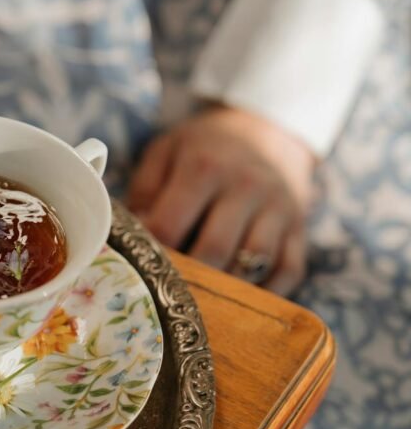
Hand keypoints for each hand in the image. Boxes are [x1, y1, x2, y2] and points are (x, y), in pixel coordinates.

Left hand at [127, 105, 315, 294]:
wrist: (266, 129)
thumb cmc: (203, 148)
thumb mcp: (165, 152)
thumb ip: (143, 192)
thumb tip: (129, 238)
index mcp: (205, 168)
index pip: (170, 227)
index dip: (149, 252)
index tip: (136, 265)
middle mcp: (247, 188)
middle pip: (213, 251)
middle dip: (186, 278)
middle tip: (164, 293)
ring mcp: (279, 209)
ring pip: (253, 266)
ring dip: (225, 289)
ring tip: (199, 299)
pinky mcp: (299, 230)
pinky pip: (288, 272)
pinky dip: (264, 294)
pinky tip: (237, 298)